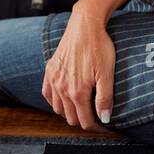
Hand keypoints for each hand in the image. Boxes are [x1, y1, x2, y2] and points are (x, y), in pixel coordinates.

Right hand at [41, 1, 114, 131]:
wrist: (84, 25)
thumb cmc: (98, 47)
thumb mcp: (106, 73)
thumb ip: (105, 98)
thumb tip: (104, 119)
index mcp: (77, 92)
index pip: (85, 121)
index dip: (96, 127)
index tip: (105, 125)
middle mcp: (62, 88)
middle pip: (71, 118)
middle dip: (84, 121)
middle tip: (96, 117)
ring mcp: (53, 80)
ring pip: (58, 109)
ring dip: (70, 113)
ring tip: (83, 109)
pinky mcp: (49, 71)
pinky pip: (47, 95)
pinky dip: (56, 102)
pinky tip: (65, 99)